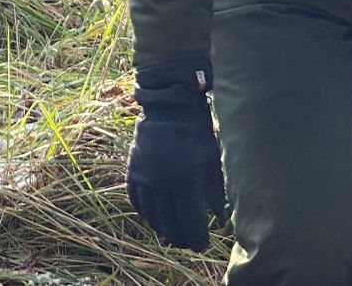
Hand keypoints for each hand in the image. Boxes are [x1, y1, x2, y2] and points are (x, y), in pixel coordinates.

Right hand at [126, 58, 225, 249]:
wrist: (169, 106)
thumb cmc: (198, 130)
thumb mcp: (213, 157)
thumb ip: (215, 188)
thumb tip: (218, 216)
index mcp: (185, 178)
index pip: (189, 219)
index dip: (196, 236)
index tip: (202, 245)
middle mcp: (161, 182)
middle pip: (169, 222)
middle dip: (181, 237)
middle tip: (188, 244)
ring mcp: (144, 178)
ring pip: (152, 215)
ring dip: (163, 229)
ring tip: (172, 237)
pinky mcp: (133, 172)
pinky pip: (137, 201)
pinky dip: (146, 213)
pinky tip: (154, 218)